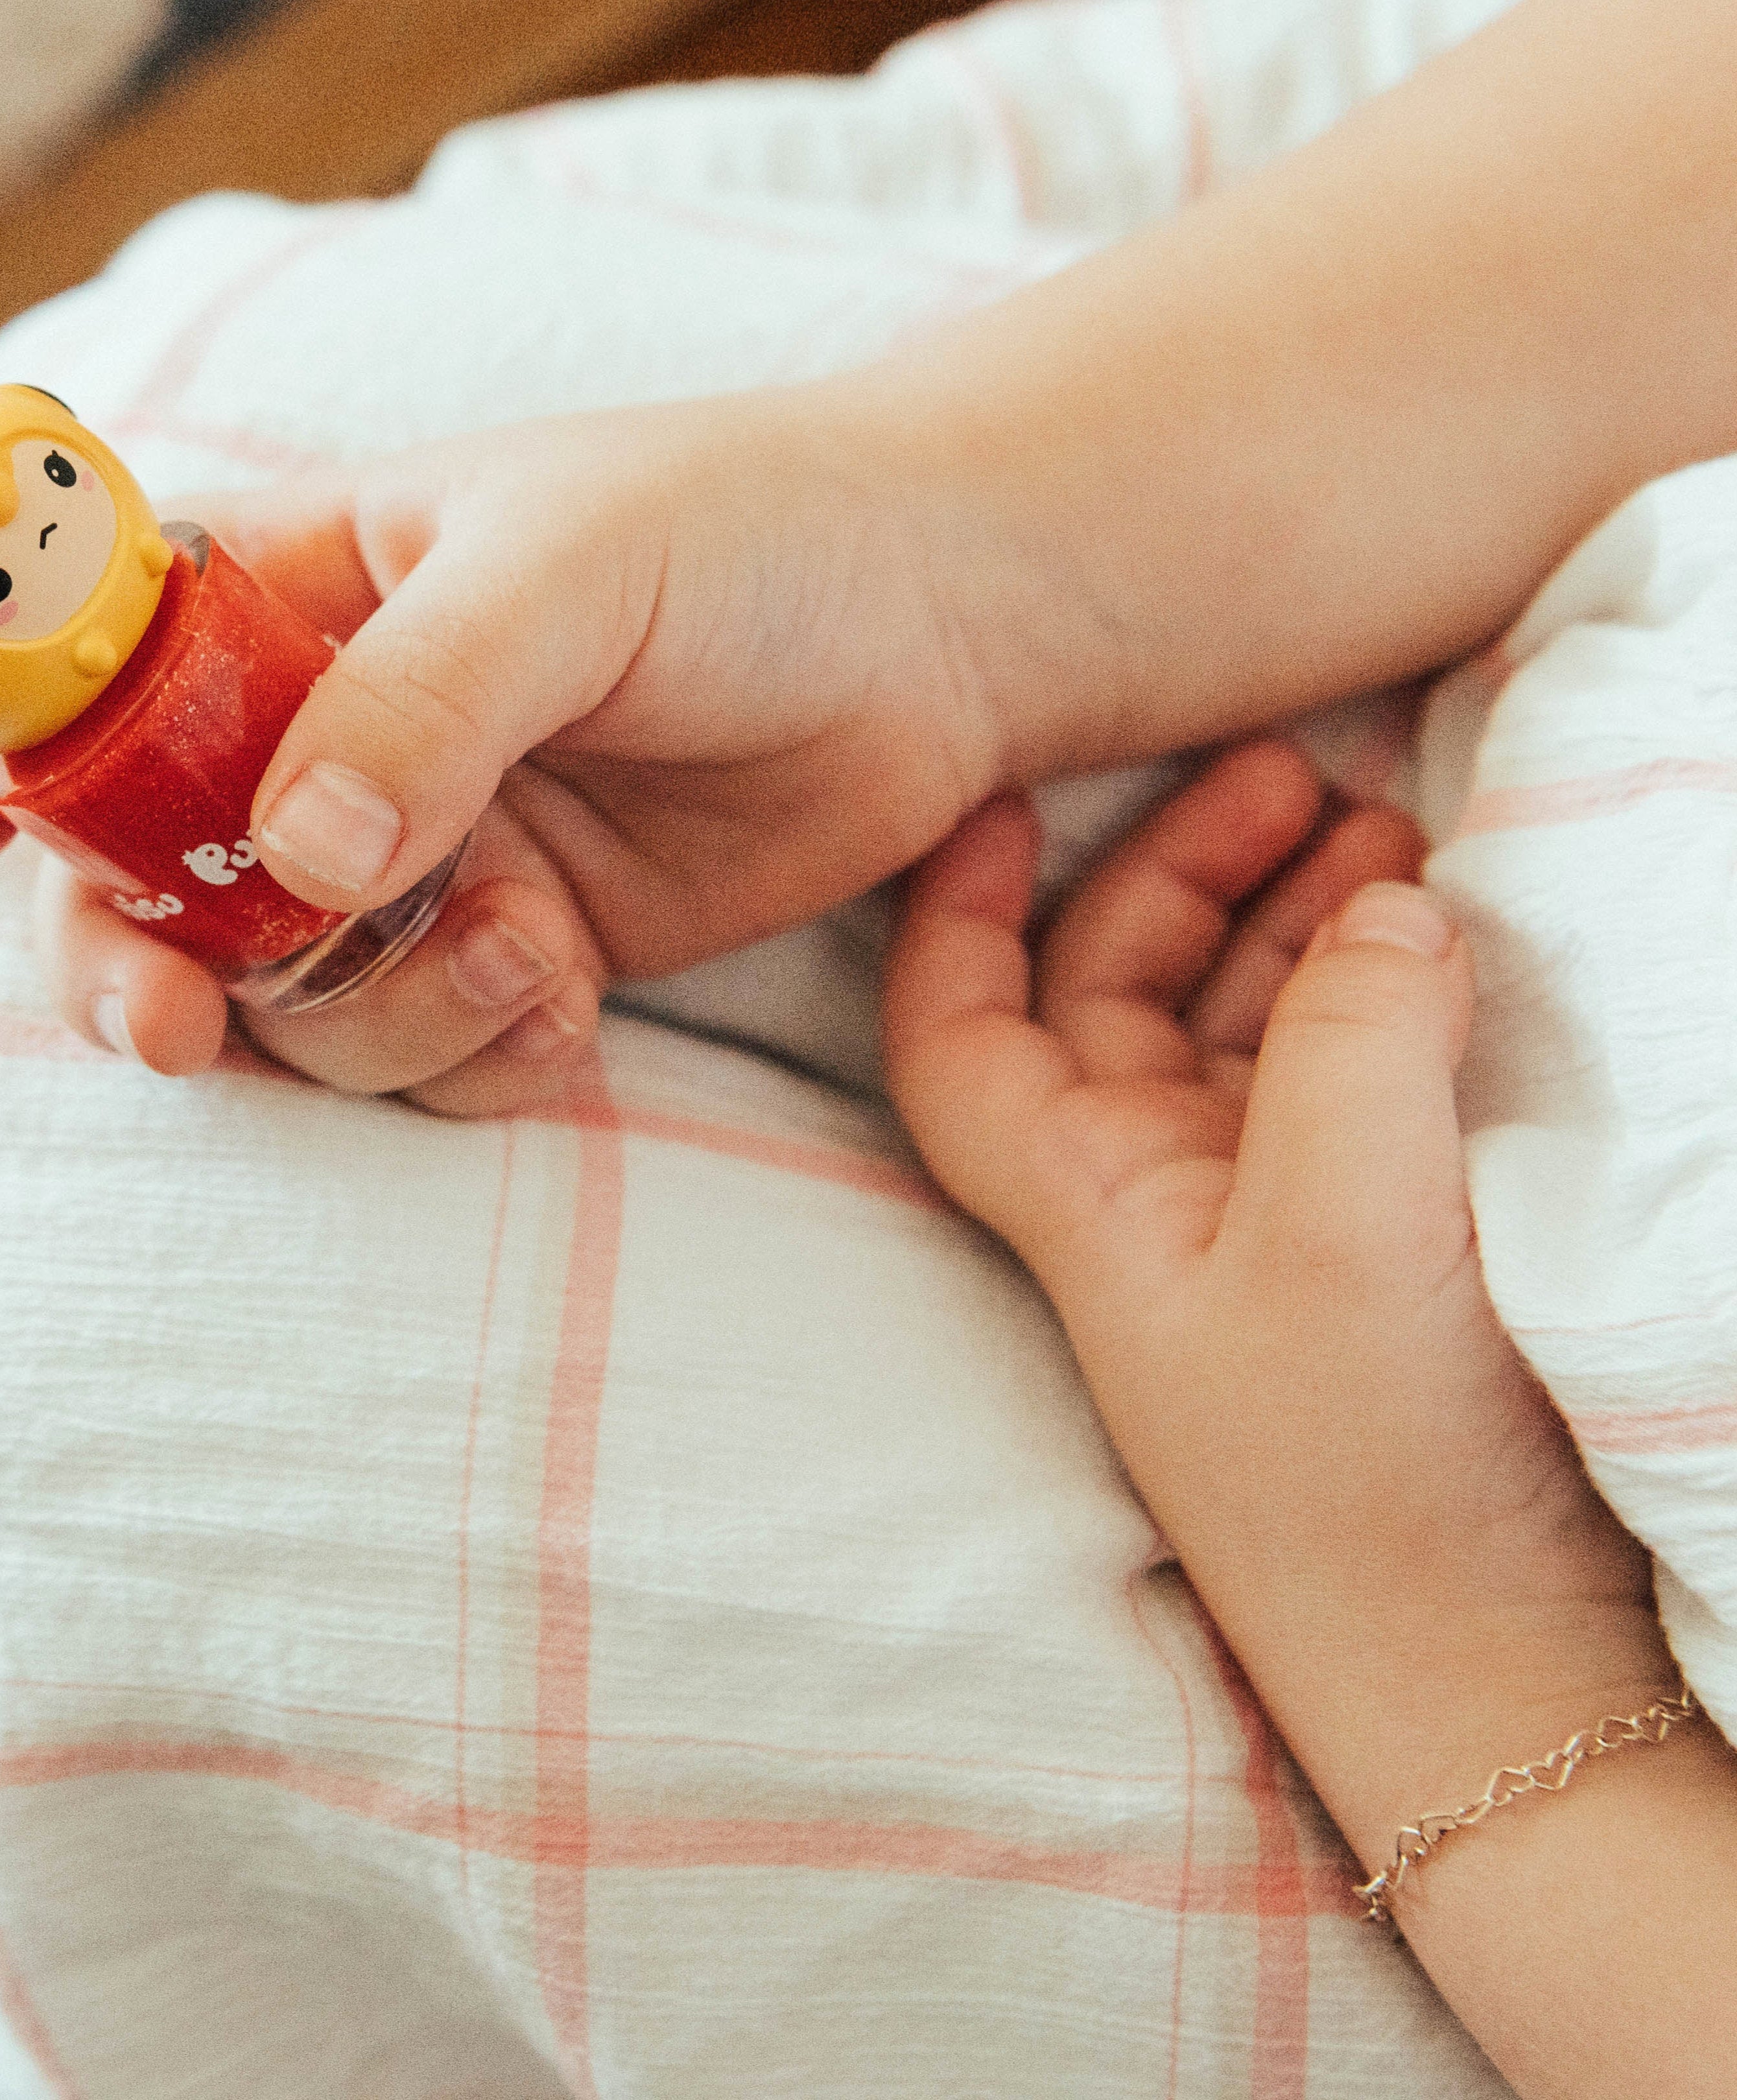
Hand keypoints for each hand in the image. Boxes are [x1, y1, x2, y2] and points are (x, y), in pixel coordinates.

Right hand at [0, 379, 1058, 1111]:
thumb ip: (423, 699)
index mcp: (295, 593)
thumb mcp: (569, 567)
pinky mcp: (507, 952)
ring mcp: (410, 857)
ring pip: (284, 999)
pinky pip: (417, 1056)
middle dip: (135, 966)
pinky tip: (565, 991)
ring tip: (521, 955)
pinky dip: (473, 1055)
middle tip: (177, 1031)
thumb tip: (291, 856)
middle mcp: (323, 736)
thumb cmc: (746, 536)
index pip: (88, 667)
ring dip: (373, 1017)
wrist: (941, 632)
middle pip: (140, 878)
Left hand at [880, 740, 1672, 1879]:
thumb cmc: (1374, 1481)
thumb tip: (1390, 904)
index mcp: (1083, 1194)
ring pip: (1244, 1015)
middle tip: (1297, 773)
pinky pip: (1345, 1072)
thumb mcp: (1346, 1234)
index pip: (957, 1032)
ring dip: (1302, 912)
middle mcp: (1150, 1196)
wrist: (1497, 1680)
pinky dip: (1381, 988)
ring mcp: (1261, 1218)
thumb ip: (1354, 1042)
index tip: (1006, 795)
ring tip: (1387, 824)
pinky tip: (1437, 933)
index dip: (956, 908)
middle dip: (1188, 868)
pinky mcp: (1368, 1245)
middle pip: (1118, 987)